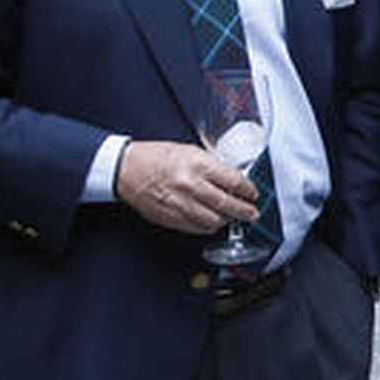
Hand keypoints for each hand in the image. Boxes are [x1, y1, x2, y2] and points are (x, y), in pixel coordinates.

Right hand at [115, 140, 259, 234]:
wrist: (126, 168)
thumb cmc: (155, 156)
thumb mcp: (189, 151)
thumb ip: (211, 165)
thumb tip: (231, 176)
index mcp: (197, 165)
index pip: (233, 181)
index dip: (247, 190)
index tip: (253, 193)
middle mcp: (190, 185)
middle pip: (227, 204)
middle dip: (244, 210)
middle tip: (252, 212)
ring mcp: (180, 204)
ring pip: (213, 220)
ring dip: (227, 220)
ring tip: (233, 218)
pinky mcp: (170, 218)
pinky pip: (196, 228)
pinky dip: (208, 227)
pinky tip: (213, 222)